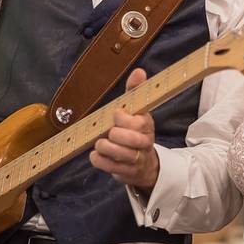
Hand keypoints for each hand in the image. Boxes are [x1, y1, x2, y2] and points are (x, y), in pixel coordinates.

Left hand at [89, 68, 158, 192]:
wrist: (145, 164)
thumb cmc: (136, 131)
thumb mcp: (137, 110)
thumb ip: (135, 90)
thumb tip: (139, 70)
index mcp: (147, 125)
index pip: (136, 122)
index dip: (122, 118)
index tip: (116, 114)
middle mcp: (144, 143)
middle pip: (127, 139)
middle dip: (113, 134)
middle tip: (109, 132)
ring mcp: (136, 160)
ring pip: (117, 153)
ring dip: (104, 147)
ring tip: (101, 143)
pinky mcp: (126, 173)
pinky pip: (108, 167)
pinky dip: (98, 160)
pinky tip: (97, 155)